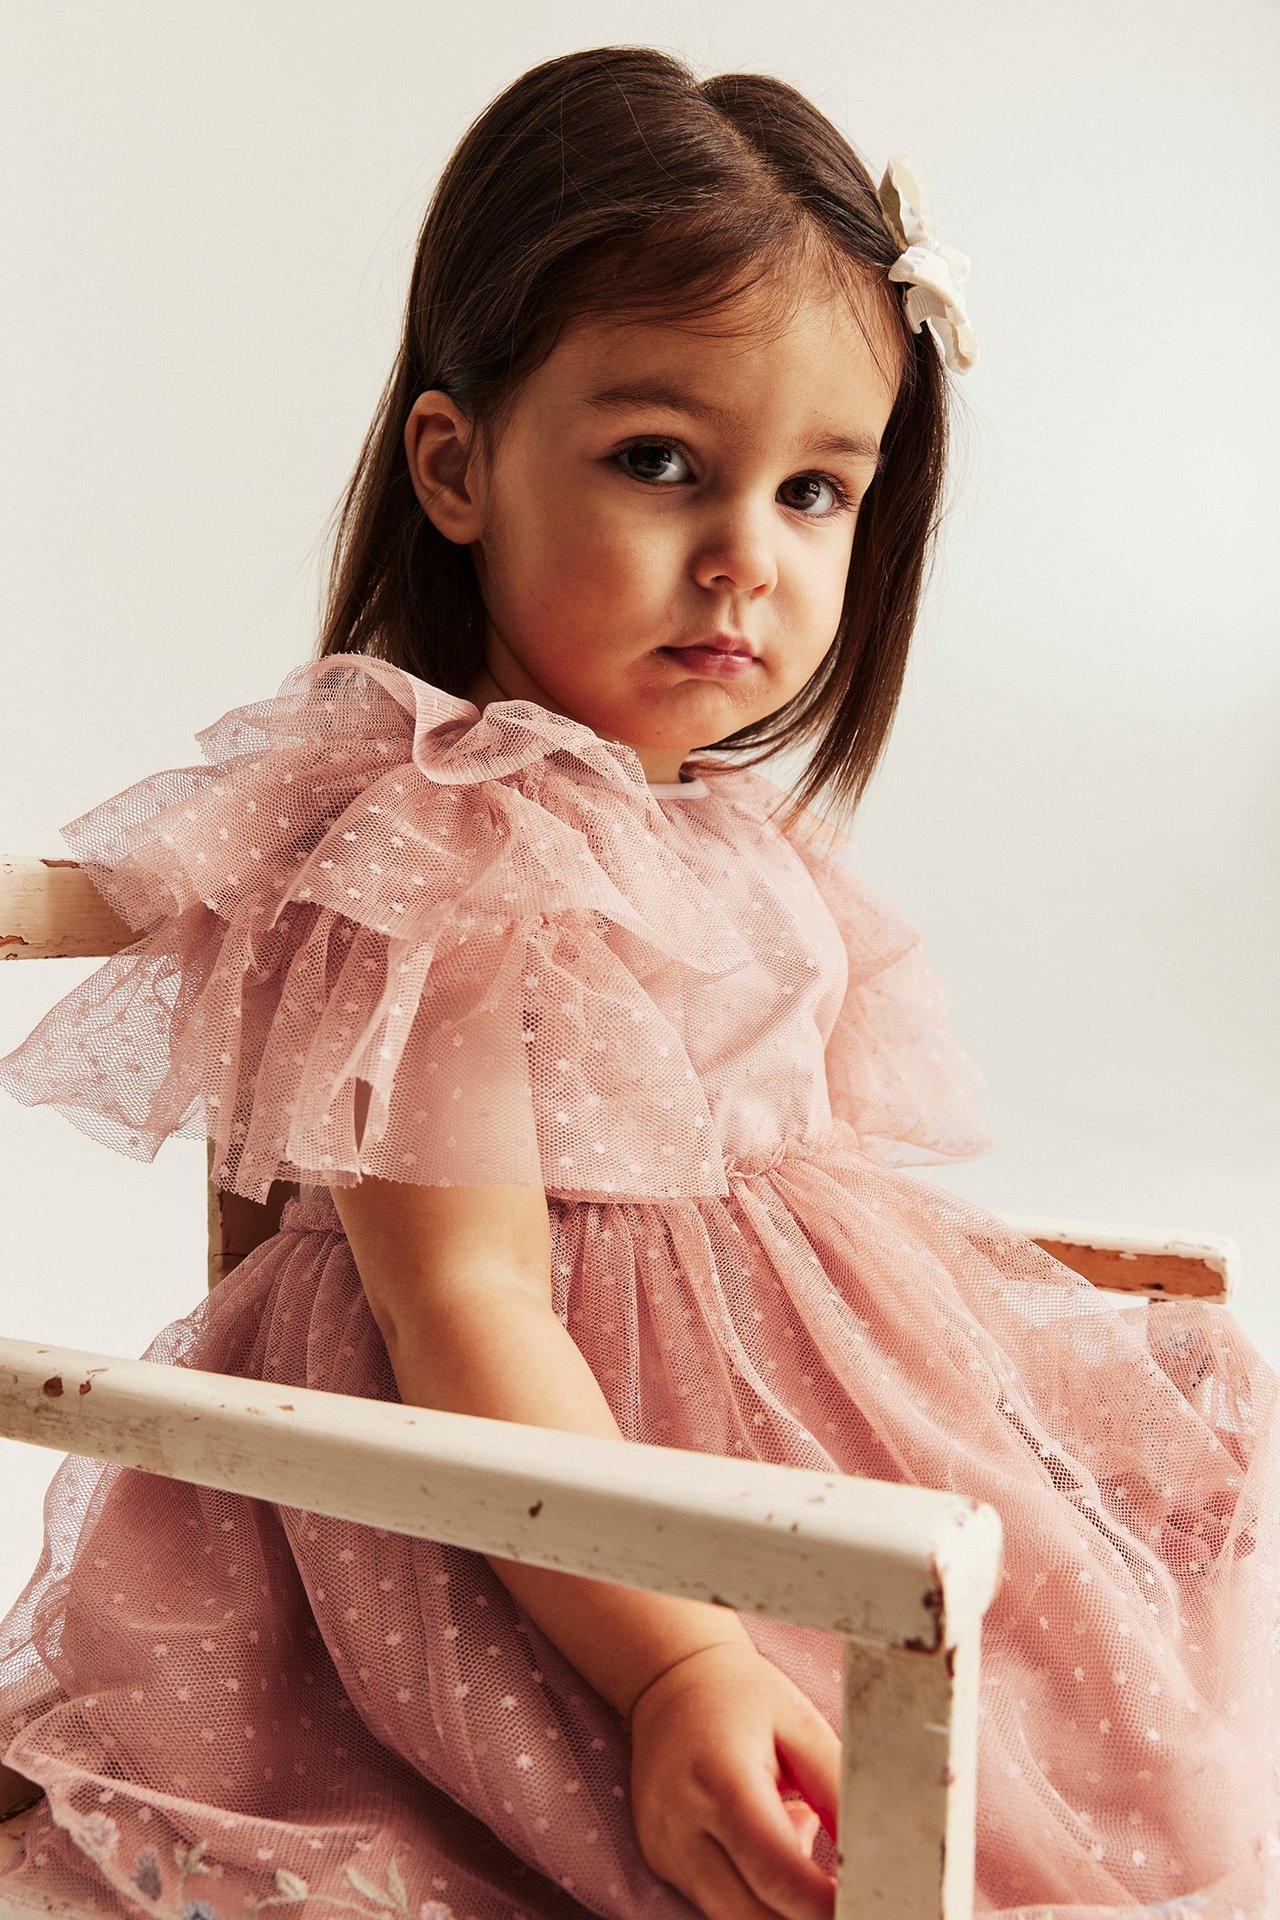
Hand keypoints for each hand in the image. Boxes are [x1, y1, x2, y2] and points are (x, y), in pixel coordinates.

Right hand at [627, 1641, 839, 1919]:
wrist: (672, 1681)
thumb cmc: (741, 1697)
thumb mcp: (801, 1726)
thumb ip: (836, 1789)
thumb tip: (873, 1853)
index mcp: (721, 1782)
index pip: (777, 1873)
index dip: (825, 1905)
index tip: (864, 1904)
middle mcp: (681, 1825)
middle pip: (753, 1916)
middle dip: (807, 1919)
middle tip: (847, 1902)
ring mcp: (666, 1850)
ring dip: (781, 1911)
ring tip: (806, 1857)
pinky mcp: (662, 1862)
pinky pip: (717, 1904)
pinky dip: (755, 1898)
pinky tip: (774, 1858)